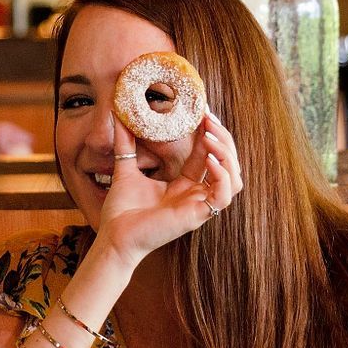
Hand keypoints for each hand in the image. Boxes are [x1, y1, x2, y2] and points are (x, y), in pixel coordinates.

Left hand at [97, 109, 242, 267]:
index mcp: (184, 185)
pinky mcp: (198, 216)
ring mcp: (199, 206)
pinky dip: (222, 175)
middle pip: (225, 163)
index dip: (209, 132)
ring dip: (227, 154)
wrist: (114, 236)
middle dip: (222, 137)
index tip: (203, 110)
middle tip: (208, 118)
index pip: (206, 154)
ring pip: (233, 177)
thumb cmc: (121, 211)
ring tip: (209, 136)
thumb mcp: (126, 168)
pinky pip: (224, 194)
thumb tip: (118, 115)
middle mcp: (196, 195)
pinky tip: (207, 159)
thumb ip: (125, 143)